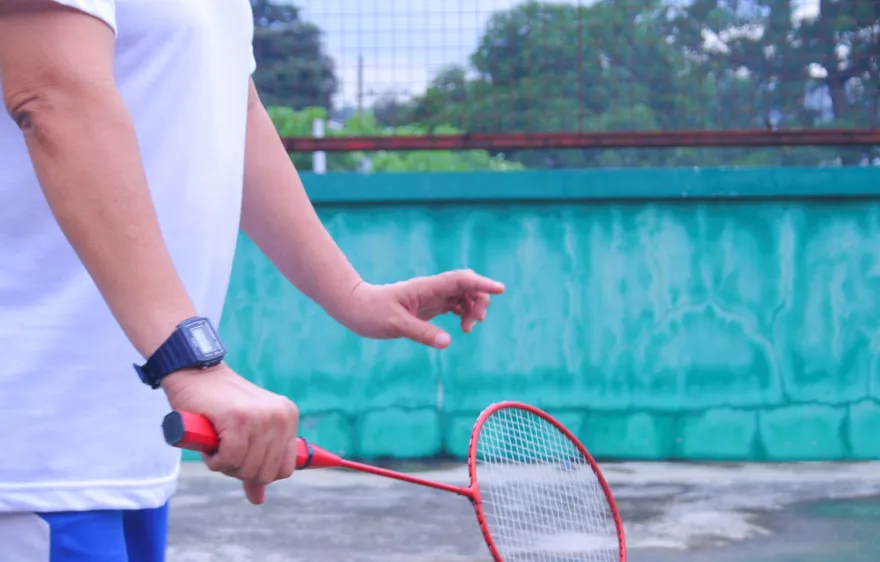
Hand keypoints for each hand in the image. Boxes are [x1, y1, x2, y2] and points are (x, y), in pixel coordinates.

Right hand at [161, 364, 299, 504]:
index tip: (242, 459)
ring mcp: (261, 417)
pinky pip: (229, 459)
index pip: (284, 469)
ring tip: (218, 442)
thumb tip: (257, 499)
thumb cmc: (219, 406)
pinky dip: (214, 459)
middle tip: (225, 450)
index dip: (259, 473)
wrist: (196, 374)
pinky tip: (210, 443)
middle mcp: (280, 417)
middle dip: (239, 470)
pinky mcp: (238, 419)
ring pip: (247, 468)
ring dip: (225, 464)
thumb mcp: (246, 433)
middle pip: (264, 473)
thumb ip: (256, 462)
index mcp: (289, 418)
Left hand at [343, 269, 504, 347]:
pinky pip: (454, 305)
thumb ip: (421, 332)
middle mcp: (432, 289)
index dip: (482, 283)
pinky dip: (463, 314)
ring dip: (472, 309)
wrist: (355, 308)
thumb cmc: (371, 312)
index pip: (461, 279)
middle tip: (475, 323)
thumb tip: (447, 342)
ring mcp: (431, 297)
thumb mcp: (395, 324)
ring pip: (462, 296)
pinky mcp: (428, 307)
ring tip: (468, 329)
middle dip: (480, 300)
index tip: (500, 289)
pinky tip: (462, 328)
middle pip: (467, 286)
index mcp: (427, 287)